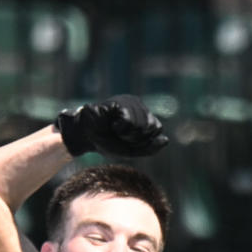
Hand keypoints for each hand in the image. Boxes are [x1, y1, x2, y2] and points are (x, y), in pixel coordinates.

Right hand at [54, 94, 168, 157]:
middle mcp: (139, 106)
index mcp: (144, 115)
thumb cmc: (107, 142)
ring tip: (115, 130)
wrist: (85, 137)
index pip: (156, 130)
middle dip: (135, 138)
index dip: (143, 141)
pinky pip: (128, 120)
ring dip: (127, 134)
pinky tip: (112, 124)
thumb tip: (166, 140)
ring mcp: (129, 102)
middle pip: (151, 127)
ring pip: (142, 124)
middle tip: (119, 136)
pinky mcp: (118, 102)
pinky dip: (120, 128)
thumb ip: (150, 147)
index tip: (127, 141)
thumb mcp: (131, 150)